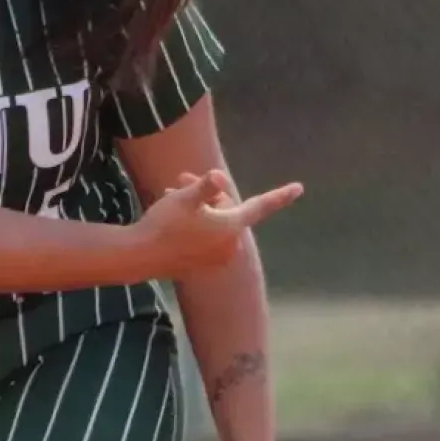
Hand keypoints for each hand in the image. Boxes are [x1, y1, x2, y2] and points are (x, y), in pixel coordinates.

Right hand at [133, 169, 301, 277]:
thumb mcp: (185, 198)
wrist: (140, 256)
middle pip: (227, 209)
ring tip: (171, 195)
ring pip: (214, 222)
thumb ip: (204, 187)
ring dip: (197, 207)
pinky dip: (193, 225)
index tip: (299, 187)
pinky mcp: (202, 266)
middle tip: (181, 179)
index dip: (281, 195)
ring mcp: (216, 258)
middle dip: (209, 194)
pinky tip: (173, 216)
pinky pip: (205, 238)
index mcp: (231, 227)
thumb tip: (217, 174)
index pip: (261, 206)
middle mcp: (229, 245)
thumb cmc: (164, 224)